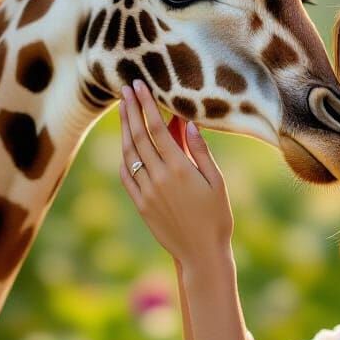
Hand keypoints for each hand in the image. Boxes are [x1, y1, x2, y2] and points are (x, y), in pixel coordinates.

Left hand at [118, 80, 233, 266]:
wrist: (201, 253)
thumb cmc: (216, 217)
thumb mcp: (217, 182)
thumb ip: (200, 151)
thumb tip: (188, 123)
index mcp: (180, 169)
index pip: (157, 129)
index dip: (147, 106)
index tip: (139, 86)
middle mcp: (158, 177)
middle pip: (138, 136)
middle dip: (131, 110)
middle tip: (125, 89)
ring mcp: (146, 191)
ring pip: (129, 153)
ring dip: (124, 129)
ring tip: (123, 110)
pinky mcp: (140, 204)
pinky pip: (126, 174)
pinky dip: (124, 156)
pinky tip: (125, 144)